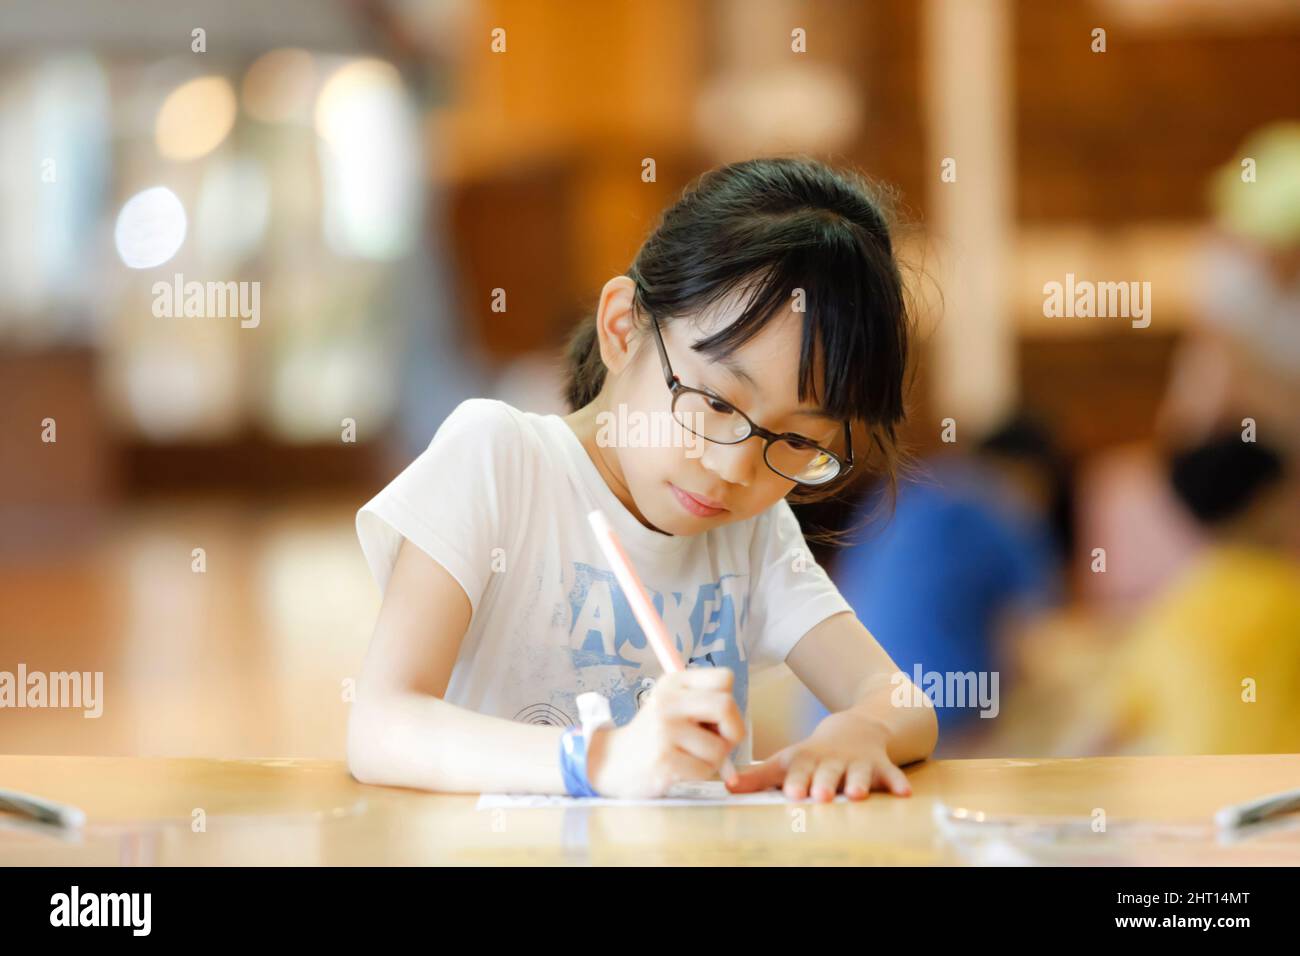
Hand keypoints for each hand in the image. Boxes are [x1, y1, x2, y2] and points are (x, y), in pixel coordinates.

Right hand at [586, 667, 745, 798]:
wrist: (613, 762)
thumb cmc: (655, 736)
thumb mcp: (674, 706)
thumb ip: (706, 705)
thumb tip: (738, 725)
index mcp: (674, 682)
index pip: (725, 678)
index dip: (730, 702)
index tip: (717, 719)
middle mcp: (668, 700)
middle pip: (726, 706)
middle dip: (733, 731)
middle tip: (720, 743)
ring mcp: (664, 729)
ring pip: (720, 747)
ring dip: (714, 760)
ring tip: (691, 757)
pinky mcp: (664, 758)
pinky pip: (704, 769)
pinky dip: (700, 774)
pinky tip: (681, 769)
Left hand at [726, 709, 912, 801]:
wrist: (853, 729)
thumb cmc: (813, 755)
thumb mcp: (786, 760)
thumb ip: (758, 777)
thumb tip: (726, 787)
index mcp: (806, 759)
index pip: (798, 769)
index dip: (795, 779)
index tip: (792, 791)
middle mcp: (831, 761)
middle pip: (827, 772)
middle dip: (824, 783)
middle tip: (820, 795)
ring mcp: (857, 763)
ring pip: (858, 773)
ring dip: (857, 782)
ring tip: (856, 795)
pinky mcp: (880, 766)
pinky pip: (891, 775)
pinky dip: (897, 782)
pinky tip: (904, 793)